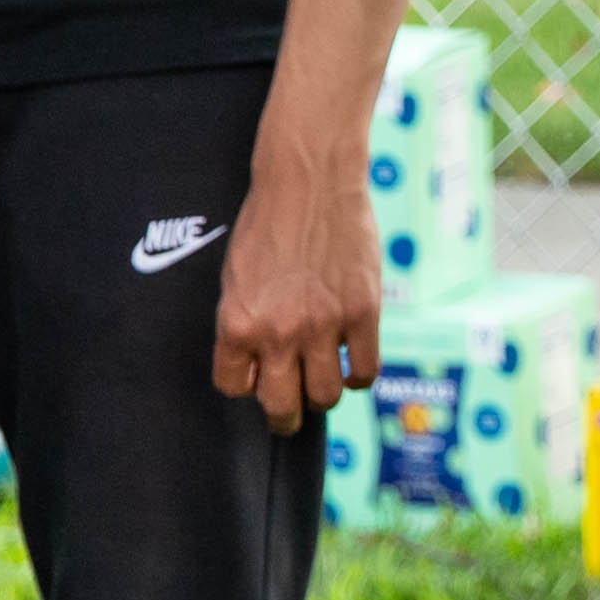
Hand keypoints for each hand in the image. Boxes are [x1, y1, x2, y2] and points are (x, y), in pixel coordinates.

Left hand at [212, 147, 382, 435]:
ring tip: (324, 378)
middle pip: (283, 407)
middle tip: (291, 414)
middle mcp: (278, 332)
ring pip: (326, 395)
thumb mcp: (236, 278)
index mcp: (237, 323)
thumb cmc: (267, 225)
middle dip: (285, 418)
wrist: (309, 182)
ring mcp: (323, 325)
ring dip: (323, 394)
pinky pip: (364, 370)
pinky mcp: (363, 313)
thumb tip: (262, 364)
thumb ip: (246, 324)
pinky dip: (358, 375)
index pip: (235, 387)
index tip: (258, 377)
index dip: (247, 385)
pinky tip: (351, 360)